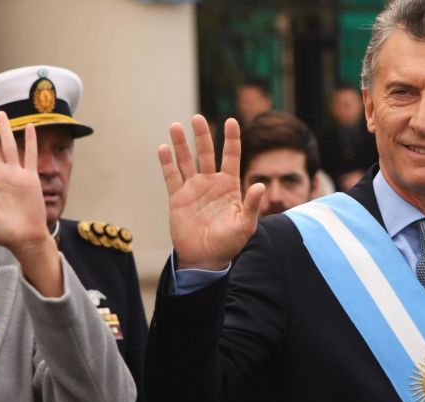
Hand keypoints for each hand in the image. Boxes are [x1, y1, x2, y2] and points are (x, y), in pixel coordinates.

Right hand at [158, 115, 264, 269]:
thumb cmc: (229, 243)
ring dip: (181, 144)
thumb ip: (253, 205)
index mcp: (229, 185)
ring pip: (186, 160)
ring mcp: (193, 189)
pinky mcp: (177, 198)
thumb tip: (261, 185)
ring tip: (176, 126)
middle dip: (202, 135)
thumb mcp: (245, 226)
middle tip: (197, 118)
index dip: (231, 139)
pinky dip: (167, 163)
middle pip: (206, 153)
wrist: (205, 258)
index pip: (231, 156)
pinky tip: (163, 149)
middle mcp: (210, 182)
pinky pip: (171, 176)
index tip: (231, 121)